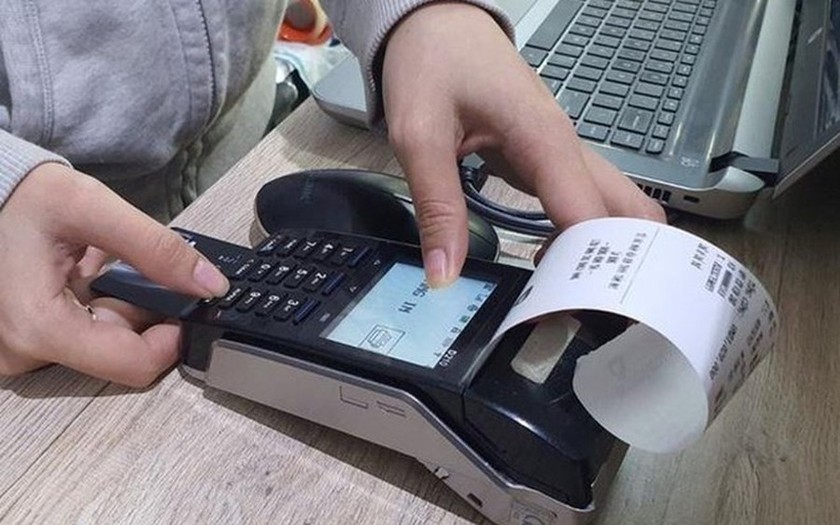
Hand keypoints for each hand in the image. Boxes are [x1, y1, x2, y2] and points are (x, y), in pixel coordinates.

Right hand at [0, 163, 228, 386]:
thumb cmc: (19, 197)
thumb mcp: (91, 207)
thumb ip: (156, 248)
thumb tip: (211, 285)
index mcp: (38, 327)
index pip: (133, 366)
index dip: (172, 339)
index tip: (185, 304)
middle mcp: (24, 351)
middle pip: (119, 352)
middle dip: (139, 311)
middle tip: (125, 265)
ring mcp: (21, 349)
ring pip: (102, 343)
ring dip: (117, 306)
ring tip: (96, 262)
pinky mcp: (23, 340)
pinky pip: (81, 334)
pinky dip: (97, 305)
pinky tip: (83, 272)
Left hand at [382, 3, 664, 285]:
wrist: (438, 24)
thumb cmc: (431, 63)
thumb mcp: (420, 134)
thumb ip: (437, 205)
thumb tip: (444, 273)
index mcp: (544, 137)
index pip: (588, 214)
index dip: (588, 268)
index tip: (573, 312)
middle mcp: (568, 146)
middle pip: (629, 212)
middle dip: (620, 266)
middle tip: (588, 314)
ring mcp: (565, 153)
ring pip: (617, 209)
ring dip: (608, 255)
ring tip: (576, 302)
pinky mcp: (553, 161)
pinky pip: (587, 205)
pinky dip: (586, 240)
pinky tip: (561, 269)